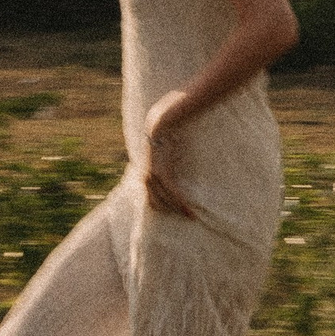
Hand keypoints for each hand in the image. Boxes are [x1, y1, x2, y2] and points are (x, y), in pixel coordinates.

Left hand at [142, 92, 199, 219]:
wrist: (163, 118)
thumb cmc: (165, 129)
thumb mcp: (163, 145)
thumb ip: (165, 153)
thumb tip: (172, 155)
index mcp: (144, 170)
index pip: (149, 196)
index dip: (161, 206)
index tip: (173, 212)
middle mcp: (145, 175)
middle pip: (155, 203)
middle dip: (169, 212)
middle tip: (184, 217)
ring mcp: (152, 175)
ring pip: (165, 201)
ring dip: (177, 210)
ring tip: (190, 216)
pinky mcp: (162, 173)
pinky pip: (172, 193)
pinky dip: (181, 204)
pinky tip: (190, 211)